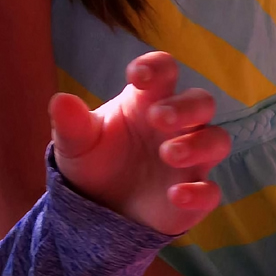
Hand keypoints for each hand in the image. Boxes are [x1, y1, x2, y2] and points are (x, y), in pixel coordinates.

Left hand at [50, 50, 229, 233]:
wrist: (97, 208)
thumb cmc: (94, 160)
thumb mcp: (76, 142)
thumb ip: (71, 123)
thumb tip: (59, 101)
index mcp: (149, 100)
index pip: (164, 70)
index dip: (157, 67)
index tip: (137, 76)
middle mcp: (177, 125)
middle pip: (201, 102)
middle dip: (184, 107)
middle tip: (158, 118)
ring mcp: (190, 160)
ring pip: (216, 140)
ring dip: (198, 144)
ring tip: (168, 154)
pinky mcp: (194, 194)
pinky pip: (211, 190)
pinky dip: (200, 192)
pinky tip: (177, 195)